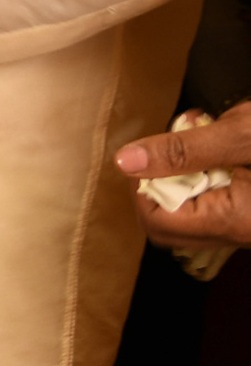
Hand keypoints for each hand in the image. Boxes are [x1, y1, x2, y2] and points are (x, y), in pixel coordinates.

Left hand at [123, 104, 250, 250]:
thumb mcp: (242, 134)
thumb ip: (183, 150)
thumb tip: (127, 161)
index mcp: (234, 221)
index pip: (157, 222)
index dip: (143, 188)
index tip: (150, 156)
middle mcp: (240, 231)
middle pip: (169, 223)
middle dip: (160, 184)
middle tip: (171, 149)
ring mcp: (246, 224)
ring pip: (191, 213)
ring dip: (184, 176)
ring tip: (200, 137)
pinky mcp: (250, 212)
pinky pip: (214, 202)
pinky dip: (206, 175)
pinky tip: (219, 145)